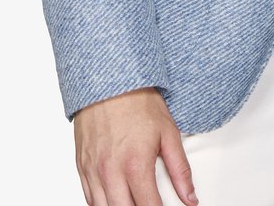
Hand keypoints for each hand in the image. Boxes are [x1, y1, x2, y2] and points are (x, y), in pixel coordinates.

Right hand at [74, 86, 197, 205]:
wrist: (110, 80)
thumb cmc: (139, 103)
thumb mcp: (169, 133)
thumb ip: (180, 170)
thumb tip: (190, 198)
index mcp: (135, 165)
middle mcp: (111, 172)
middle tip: (150, 204)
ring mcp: (93, 171)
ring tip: (134, 202)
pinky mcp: (82, 166)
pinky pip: (89, 199)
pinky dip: (102, 204)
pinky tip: (115, 200)